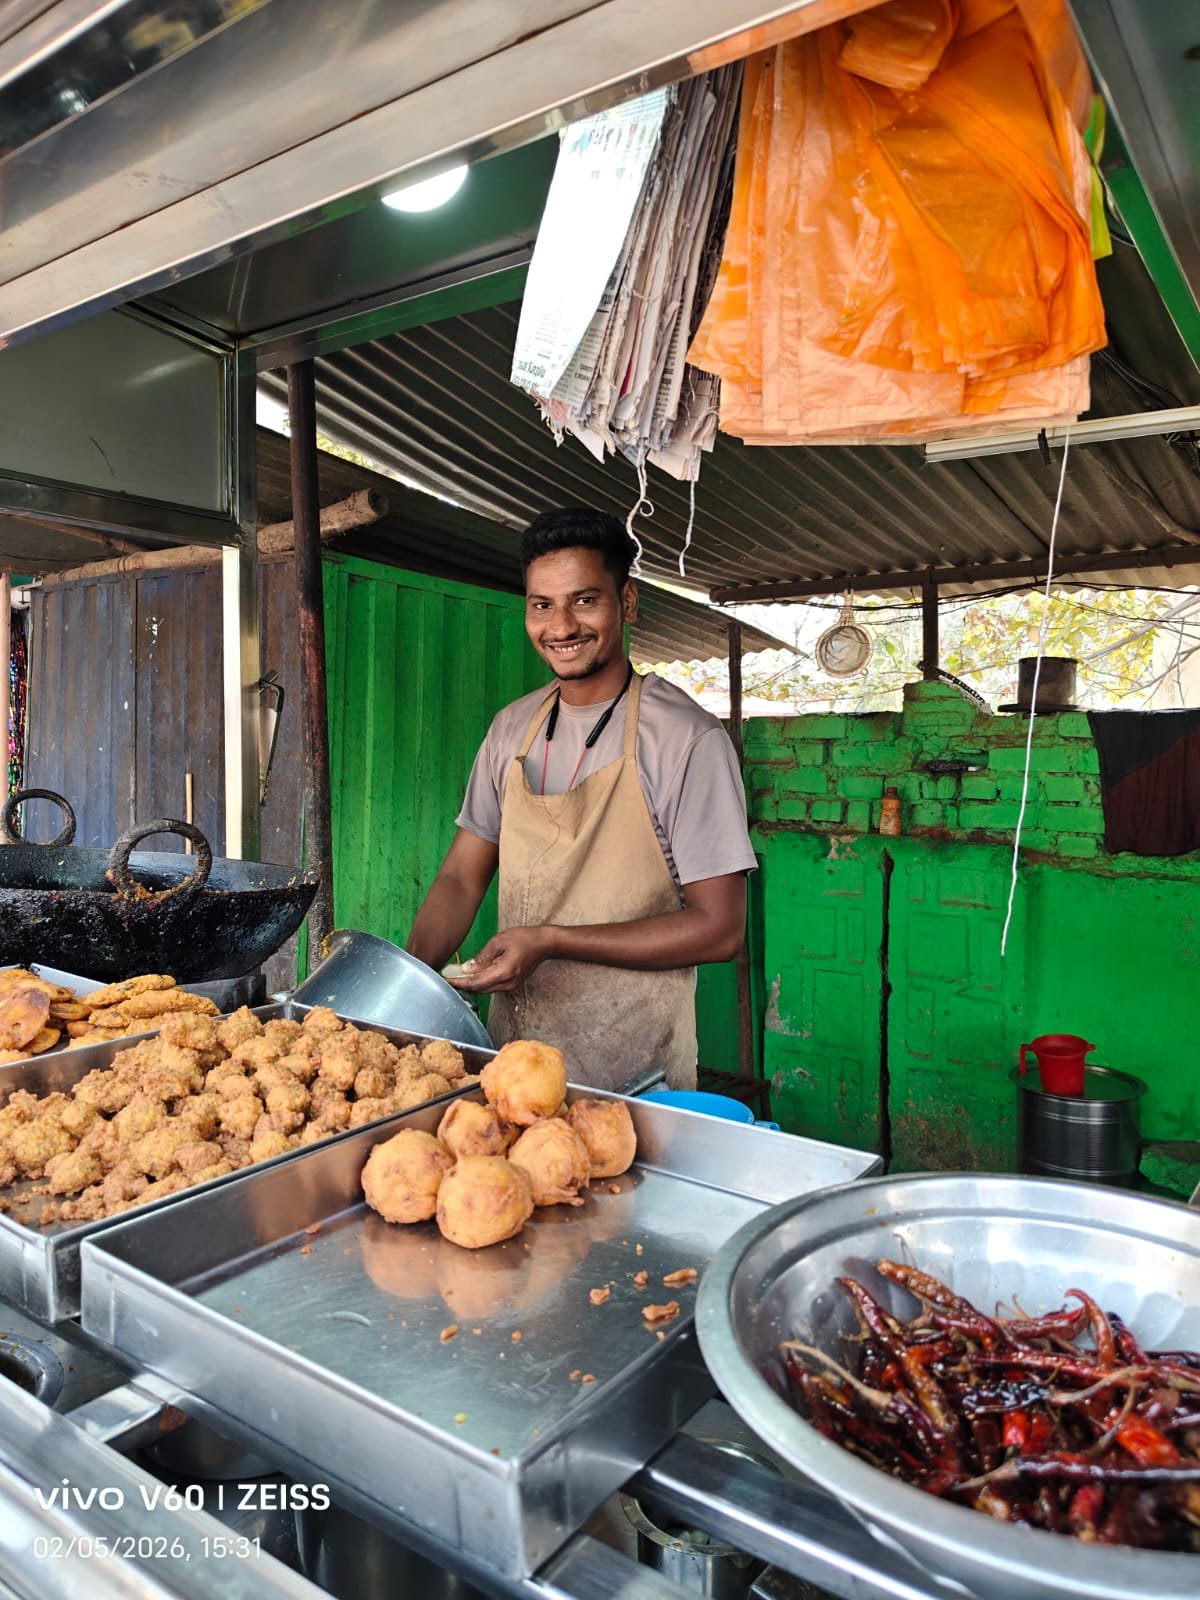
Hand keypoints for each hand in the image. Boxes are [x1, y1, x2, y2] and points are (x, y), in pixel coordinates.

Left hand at [443, 926, 557, 993]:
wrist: (544, 943)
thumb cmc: (524, 938)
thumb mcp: (499, 941)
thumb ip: (482, 957)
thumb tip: (467, 969)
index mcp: (504, 972)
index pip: (476, 983)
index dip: (459, 983)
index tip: (446, 980)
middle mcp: (507, 983)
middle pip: (479, 990)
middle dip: (463, 985)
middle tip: (448, 978)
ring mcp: (511, 986)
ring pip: (485, 990)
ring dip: (471, 985)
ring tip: (457, 977)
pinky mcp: (512, 984)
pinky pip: (492, 987)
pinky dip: (481, 983)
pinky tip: (473, 975)